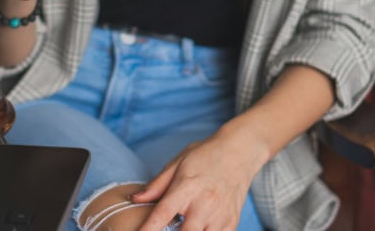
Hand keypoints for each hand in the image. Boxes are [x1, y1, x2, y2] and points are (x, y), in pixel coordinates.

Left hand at [132, 126, 269, 230]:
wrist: (239, 152)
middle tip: (164, 229)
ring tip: (182, 226)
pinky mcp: (231, 222)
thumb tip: (134, 199)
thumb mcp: (178, 163)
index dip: (148, 229)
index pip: (162, 215)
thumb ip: (156, 185)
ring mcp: (220, 216)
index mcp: (187, 188)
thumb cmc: (205, 156)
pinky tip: (198, 227)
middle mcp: (204, 204)